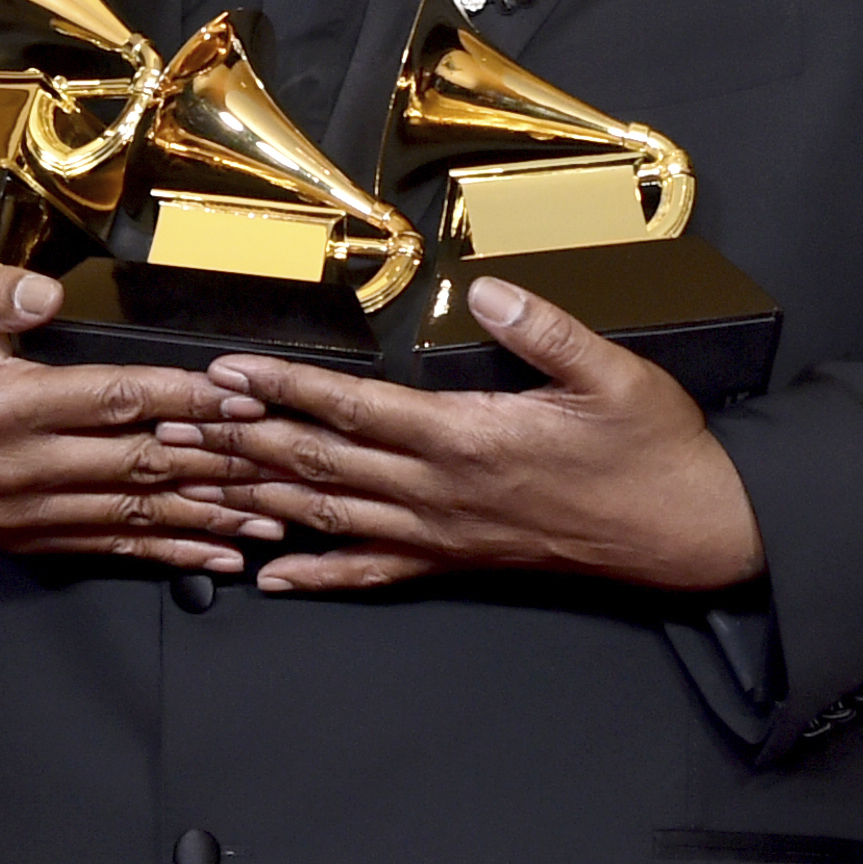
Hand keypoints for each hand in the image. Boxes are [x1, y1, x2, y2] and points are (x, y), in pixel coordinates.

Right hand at [0, 257, 280, 572]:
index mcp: (4, 405)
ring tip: (272, 517)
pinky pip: (108, 547)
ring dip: (208, 518)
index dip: (187, 400)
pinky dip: (168, 553)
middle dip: (219, 464)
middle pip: (139, 466)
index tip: (244, 395)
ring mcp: (21, 512)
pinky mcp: (24, 536)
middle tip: (285, 463)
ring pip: (134, 515)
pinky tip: (219, 555)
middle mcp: (17, 469)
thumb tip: (46, 292)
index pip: (117, 401)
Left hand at [167, 274, 765, 594]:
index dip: (283, 390)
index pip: (354, 410)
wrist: (688, 531)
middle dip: (240, 444)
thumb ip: (544, 328)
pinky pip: (373, 572)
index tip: (226, 371)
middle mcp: (440, 492)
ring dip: (256, 499)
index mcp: (468, 438)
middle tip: (173, 428)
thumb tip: (487, 286)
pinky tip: (268, 577)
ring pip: (329, 517)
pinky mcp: (456, 560)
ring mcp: (443, 534)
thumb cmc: (653, 446)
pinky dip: (316, 575)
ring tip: (194, 486)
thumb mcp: (612, 372)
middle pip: (318, 465)